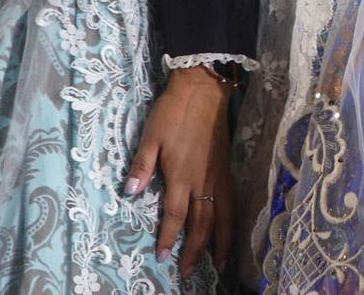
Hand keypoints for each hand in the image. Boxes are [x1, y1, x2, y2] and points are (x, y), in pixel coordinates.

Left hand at [125, 66, 234, 276]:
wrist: (204, 91)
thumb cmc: (174, 112)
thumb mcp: (151, 136)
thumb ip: (142, 165)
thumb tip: (131, 191)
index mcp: (181, 176)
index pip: (175, 216)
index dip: (169, 238)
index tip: (163, 256)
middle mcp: (203, 181)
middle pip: (202, 224)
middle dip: (195, 250)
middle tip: (189, 272)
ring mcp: (218, 176)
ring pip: (224, 217)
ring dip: (222, 242)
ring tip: (221, 263)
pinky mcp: (227, 169)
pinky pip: (232, 203)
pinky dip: (232, 222)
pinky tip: (230, 230)